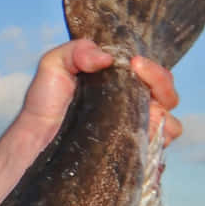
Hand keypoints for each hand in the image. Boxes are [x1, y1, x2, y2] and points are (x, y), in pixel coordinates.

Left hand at [21, 38, 181, 146]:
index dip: (152, 68)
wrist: (34, 140)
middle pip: (168, 96)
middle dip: (161, 85)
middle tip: (141, 77)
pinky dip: (158, 142)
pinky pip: (158, 151)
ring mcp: (135, 132)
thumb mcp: (54, 65)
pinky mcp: (131, 154)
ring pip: (169, 124)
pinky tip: (141, 137)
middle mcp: (134, 107)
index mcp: (122, 84)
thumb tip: (107, 58)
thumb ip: (77, 51)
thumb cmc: (43, 103)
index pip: (154, 74)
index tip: (136, 63)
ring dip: (163, 117)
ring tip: (147, 113)